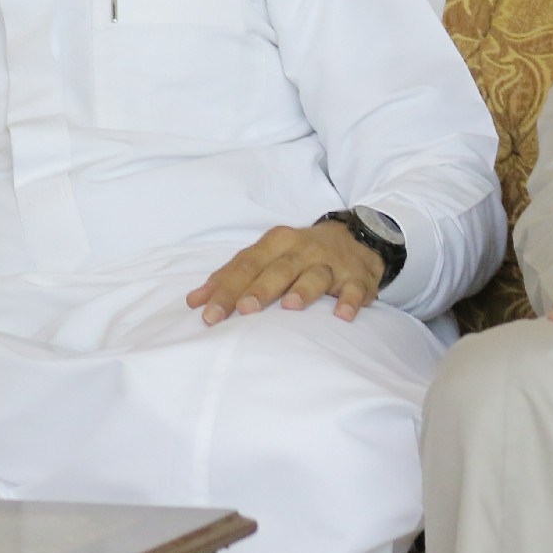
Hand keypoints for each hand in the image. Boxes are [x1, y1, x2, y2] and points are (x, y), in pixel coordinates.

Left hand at [187, 221, 383, 324]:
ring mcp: (331, 263)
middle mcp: (303, 249)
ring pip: (315, 275)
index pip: (246, 264)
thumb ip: (232, 277)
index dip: (226, 288)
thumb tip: (194, 302)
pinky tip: (342, 315)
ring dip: (303, 290)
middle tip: (244, 310)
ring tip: (290, 306)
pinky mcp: (357, 277)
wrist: (357, 237)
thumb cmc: (300, 253)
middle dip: (260, 289)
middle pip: (279, 268)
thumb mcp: (266, 256)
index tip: (208, 313)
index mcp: (277, 242)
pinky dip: (349, 300)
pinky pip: (354, 289)